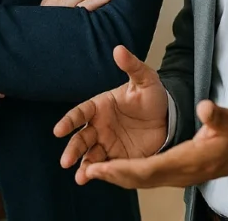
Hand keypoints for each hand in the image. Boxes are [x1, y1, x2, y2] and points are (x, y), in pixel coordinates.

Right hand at [54, 45, 168, 183]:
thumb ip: (132, 66)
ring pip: (90, 155)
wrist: (169, 118)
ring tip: (80, 176)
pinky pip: (105, 166)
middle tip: (65, 161)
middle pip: (81, 138)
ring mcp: (107, 143)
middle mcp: (99, 125)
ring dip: (83, 165)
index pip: (80, 113)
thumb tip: (119, 49)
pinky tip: (90, 178)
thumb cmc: (152, 96)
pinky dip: (97, 172)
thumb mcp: (145, 80)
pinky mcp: (118, 157)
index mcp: (100, 106)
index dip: (68, 121)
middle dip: (72, 149)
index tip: (59, 130)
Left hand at [78, 100, 227, 189]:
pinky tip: (113, 170)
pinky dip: (128, 175)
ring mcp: (179, 176)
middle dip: (113, 176)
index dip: (125, 169)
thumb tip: (205, 106)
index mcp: (188, 159)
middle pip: (140, 178)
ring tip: (91, 172)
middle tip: (86, 172)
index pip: (150, 169)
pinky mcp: (178, 173)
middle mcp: (180, 172)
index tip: (103, 167)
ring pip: (141, 180)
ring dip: (117, 177)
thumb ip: (215, 116)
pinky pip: (148, 177)